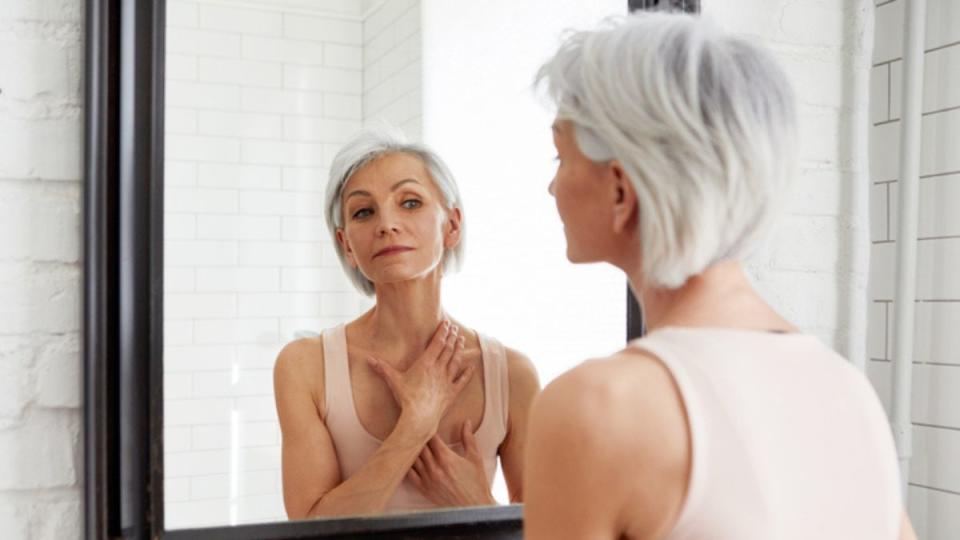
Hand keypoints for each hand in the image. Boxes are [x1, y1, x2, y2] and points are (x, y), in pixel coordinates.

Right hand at [366, 320, 474, 437]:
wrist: (419, 418)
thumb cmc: (406, 399)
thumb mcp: (393, 381)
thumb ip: (382, 368)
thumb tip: (368, 359)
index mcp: (426, 363)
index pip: (437, 343)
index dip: (442, 332)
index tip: (447, 324)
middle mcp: (439, 369)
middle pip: (448, 349)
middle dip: (452, 337)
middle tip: (455, 329)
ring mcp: (447, 381)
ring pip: (456, 361)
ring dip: (459, 350)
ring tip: (462, 340)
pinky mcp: (451, 393)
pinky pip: (462, 381)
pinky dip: (467, 373)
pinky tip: (472, 367)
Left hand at [407, 420, 495, 506]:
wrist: (474, 506)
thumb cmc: (476, 482)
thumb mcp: (475, 458)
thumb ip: (468, 438)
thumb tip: (467, 422)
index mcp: (446, 458)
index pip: (430, 437)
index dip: (427, 428)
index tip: (426, 422)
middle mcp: (434, 468)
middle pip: (419, 446)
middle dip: (417, 436)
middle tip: (415, 428)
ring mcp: (427, 479)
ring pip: (412, 459)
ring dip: (411, 450)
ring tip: (408, 441)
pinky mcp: (424, 489)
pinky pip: (410, 475)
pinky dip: (407, 466)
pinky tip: (406, 460)